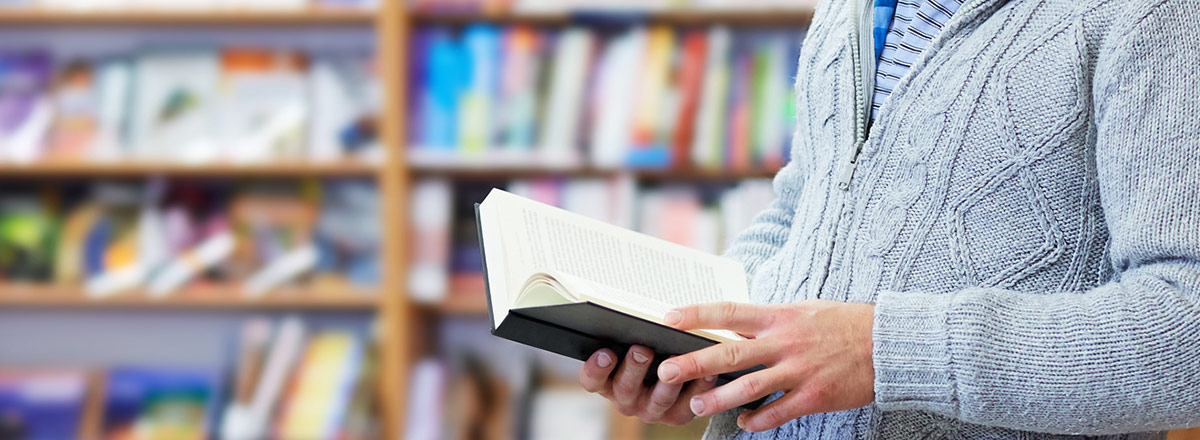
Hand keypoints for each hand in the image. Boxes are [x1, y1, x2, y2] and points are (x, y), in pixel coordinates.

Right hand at [578, 345, 717, 425]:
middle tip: (641, 349)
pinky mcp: (676, 416)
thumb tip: (631, 316)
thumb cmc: (648, 348)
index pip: (592, 379)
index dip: (595, 368)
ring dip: (667, 382)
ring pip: (658, 400)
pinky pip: (687, 406)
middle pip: (625, 388)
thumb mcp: (630, 341)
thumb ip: (627, 333)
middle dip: (634, 368)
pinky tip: (706, 372)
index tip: (605, 352)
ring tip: (675, 361)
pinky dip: (697, 388)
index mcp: (607, 381)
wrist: (674, 371)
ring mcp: (650, 410)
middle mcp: (626, 400)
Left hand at [657, 300, 874, 431]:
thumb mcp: (803, 311)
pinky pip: (779, 412)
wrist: (889, 343)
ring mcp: (800, 371)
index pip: (728, 312)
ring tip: (696, 405)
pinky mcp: (815, 396)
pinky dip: (758, 419)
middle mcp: (785, 342)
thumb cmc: (842, 324)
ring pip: (749, 387)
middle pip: (731, 353)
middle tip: (665, 371)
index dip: (696, 314)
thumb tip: (733, 328)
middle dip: (694, 363)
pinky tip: (743, 422)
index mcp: (779, 316)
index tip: (667, 318)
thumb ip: (769, 322)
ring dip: (719, 398)